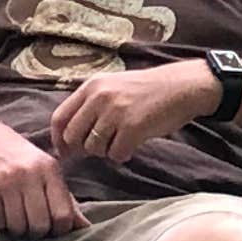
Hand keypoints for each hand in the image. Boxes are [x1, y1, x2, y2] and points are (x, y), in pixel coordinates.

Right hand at [0, 114, 86, 236]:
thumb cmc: (19, 159)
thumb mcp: (46, 171)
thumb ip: (66, 200)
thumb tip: (84, 228)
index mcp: (50, 169)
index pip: (63, 215)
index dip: (60, 229)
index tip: (53, 227)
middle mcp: (29, 174)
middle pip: (40, 225)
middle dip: (37, 231)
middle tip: (31, 223)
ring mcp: (6, 181)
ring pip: (18, 227)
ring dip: (17, 228)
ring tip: (15, 215)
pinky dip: (0, 222)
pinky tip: (0, 209)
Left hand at [47, 63, 215, 165]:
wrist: (183, 87)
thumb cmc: (148, 89)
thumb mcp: (113, 86)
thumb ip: (90, 104)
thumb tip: (70, 137)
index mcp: (91, 86)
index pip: (60, 118)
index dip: (58, 139)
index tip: (65, 152)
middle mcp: (99, 97)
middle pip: (73, 137)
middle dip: (83, 149)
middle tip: (100, 148)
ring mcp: (115, 112)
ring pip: (94, 148)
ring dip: (106, 151)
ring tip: (122, 140)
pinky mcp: (132, 127)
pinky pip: (115, 154)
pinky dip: (123, 154)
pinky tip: (134, 144)